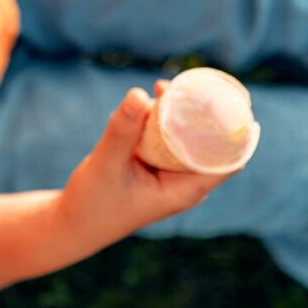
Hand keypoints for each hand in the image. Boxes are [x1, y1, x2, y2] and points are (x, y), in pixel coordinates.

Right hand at [55, 84, 239, 246]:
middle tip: (186, 83)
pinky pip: (168, 139)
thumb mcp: (106, 164)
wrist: (73, 224)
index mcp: (186, 189)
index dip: (234, 129)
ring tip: (161, 89)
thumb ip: (123, 130)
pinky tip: (147, 105)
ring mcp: (170, 174)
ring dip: (179, 114)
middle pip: (210, 144)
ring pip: (187, 138)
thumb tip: (139, 92)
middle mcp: (184, 182)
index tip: (228, 98)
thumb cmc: (93, 202)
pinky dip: (162, 121)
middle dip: (203, 113)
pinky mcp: (155, 167)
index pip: (228, 158)